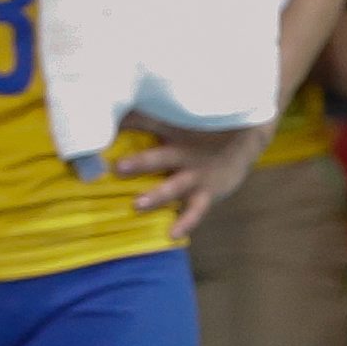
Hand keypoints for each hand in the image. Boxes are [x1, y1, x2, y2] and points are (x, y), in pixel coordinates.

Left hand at [117, 121, 269, 239]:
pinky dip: (186, 222)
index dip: (126, 124)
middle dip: (142, 162)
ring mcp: (197, 174)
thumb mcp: (176, 118)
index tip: (102, 127)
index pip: (147, 122)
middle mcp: (185, 151)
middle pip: (161, 156)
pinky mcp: (208, 192)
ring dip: (158, 195)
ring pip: (176, 185)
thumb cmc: (198, 131)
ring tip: (138, 204)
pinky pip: (196, 210)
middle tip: (119, 168)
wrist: (245, 140)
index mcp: (174, 129)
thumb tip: (107, 111)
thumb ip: (142, 117)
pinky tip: (172, 234)